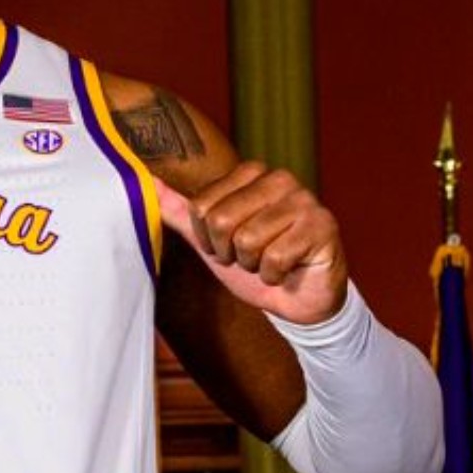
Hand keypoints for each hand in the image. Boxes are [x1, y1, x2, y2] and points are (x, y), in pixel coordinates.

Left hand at [156, 163, 346, 324]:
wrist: (298, 298)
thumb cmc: (255, 264)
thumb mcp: (211, 240)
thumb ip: (181, 212)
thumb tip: (149, 184)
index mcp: (251, 174)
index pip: (201, 206)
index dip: (207, 239)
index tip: (227, 246)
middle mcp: (280, 179)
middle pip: (221, 220)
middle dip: (229, 253)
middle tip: (249, 258)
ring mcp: (305, 200)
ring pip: (248, 240)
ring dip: (252, 265)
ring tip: (268, 263)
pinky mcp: (323, 227)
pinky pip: (275, 257)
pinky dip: (274, 275)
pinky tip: (287, 271)